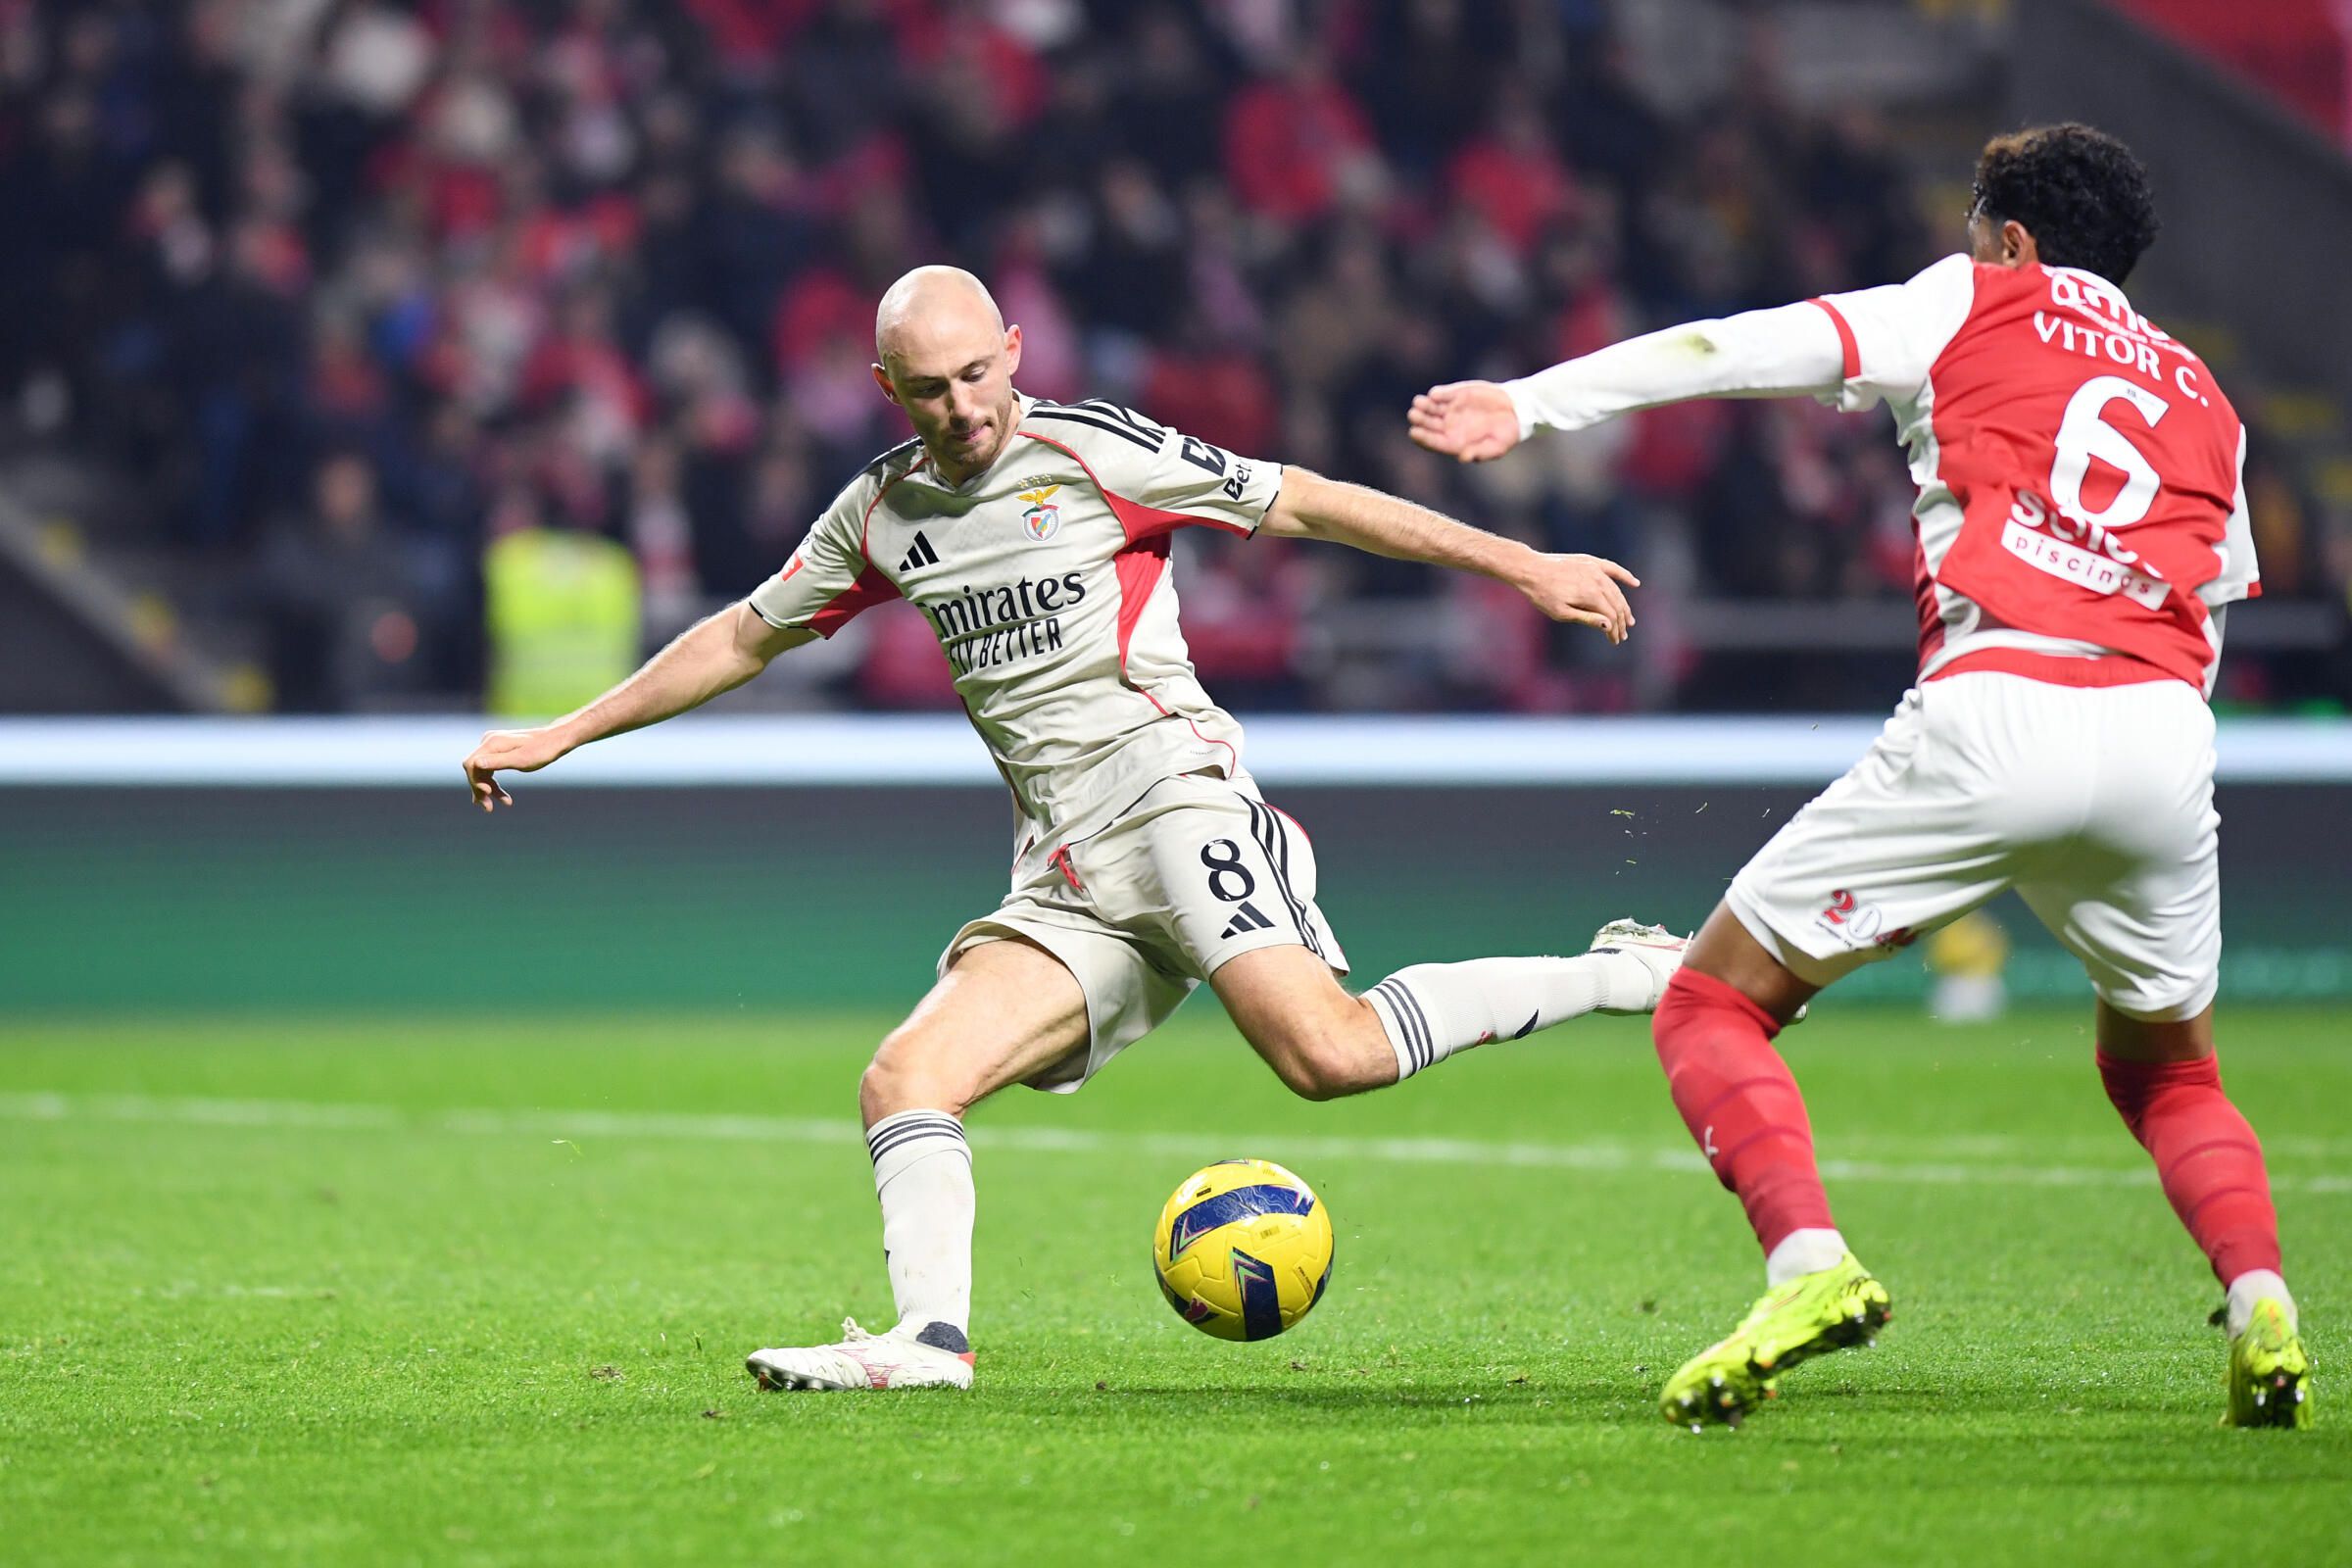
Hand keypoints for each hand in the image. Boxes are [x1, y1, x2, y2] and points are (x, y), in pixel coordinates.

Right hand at [462, 726, 571, 811]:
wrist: (555, 740)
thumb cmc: (542, 751)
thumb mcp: (521, 760)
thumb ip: (498, 762)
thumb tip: (475, 764)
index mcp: (492, 743)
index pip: (471, 764)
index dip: (475, 781)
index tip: (486, 794)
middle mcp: (489, 742)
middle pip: (474, 769)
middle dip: (480, 789)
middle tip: (488, 808)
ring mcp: (493, 745)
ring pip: (482, 771)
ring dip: (488, 789)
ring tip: (495, 806)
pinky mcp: (499, 750)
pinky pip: (489, 769)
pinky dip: (493, 783)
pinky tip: (499, 797)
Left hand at [1408, 380, 1522, 462]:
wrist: (1516, 412)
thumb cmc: (1506, 435)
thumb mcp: (1497, 447)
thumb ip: (1480, 452)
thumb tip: (1463, 457)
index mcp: (1454, 443)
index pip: (1432, 442)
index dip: (1422, 437)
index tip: (1414, 432)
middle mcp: (1449, 427)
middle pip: (1427, 425)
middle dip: (1419, 420)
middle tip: (1414, 414)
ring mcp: (1451, 410)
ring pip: (1431, 408)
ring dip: (1423, 405)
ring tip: (1419, 402)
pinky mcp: (1457, 395)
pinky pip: (1442, 395)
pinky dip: (1438, 394)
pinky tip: (1434, 395)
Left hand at [1514, 552, 1640, 643]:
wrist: (1530, 569)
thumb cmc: (1542, 595)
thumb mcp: (1562, 612)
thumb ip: (1587, 618)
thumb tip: (1608, 625)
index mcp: (1590, 595)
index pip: (1611, 616)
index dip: (1615, 630)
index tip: (1614, 641)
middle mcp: (1597, 580)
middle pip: (1616, 604)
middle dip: (1621, 622)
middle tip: (1622, 635)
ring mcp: (1595, 569)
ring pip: (1616, 590)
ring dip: (1623, 605)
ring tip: (1628, 619)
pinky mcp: (1591, 561)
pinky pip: (1613, 569)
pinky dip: (1624, 576)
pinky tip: (1635, 583)